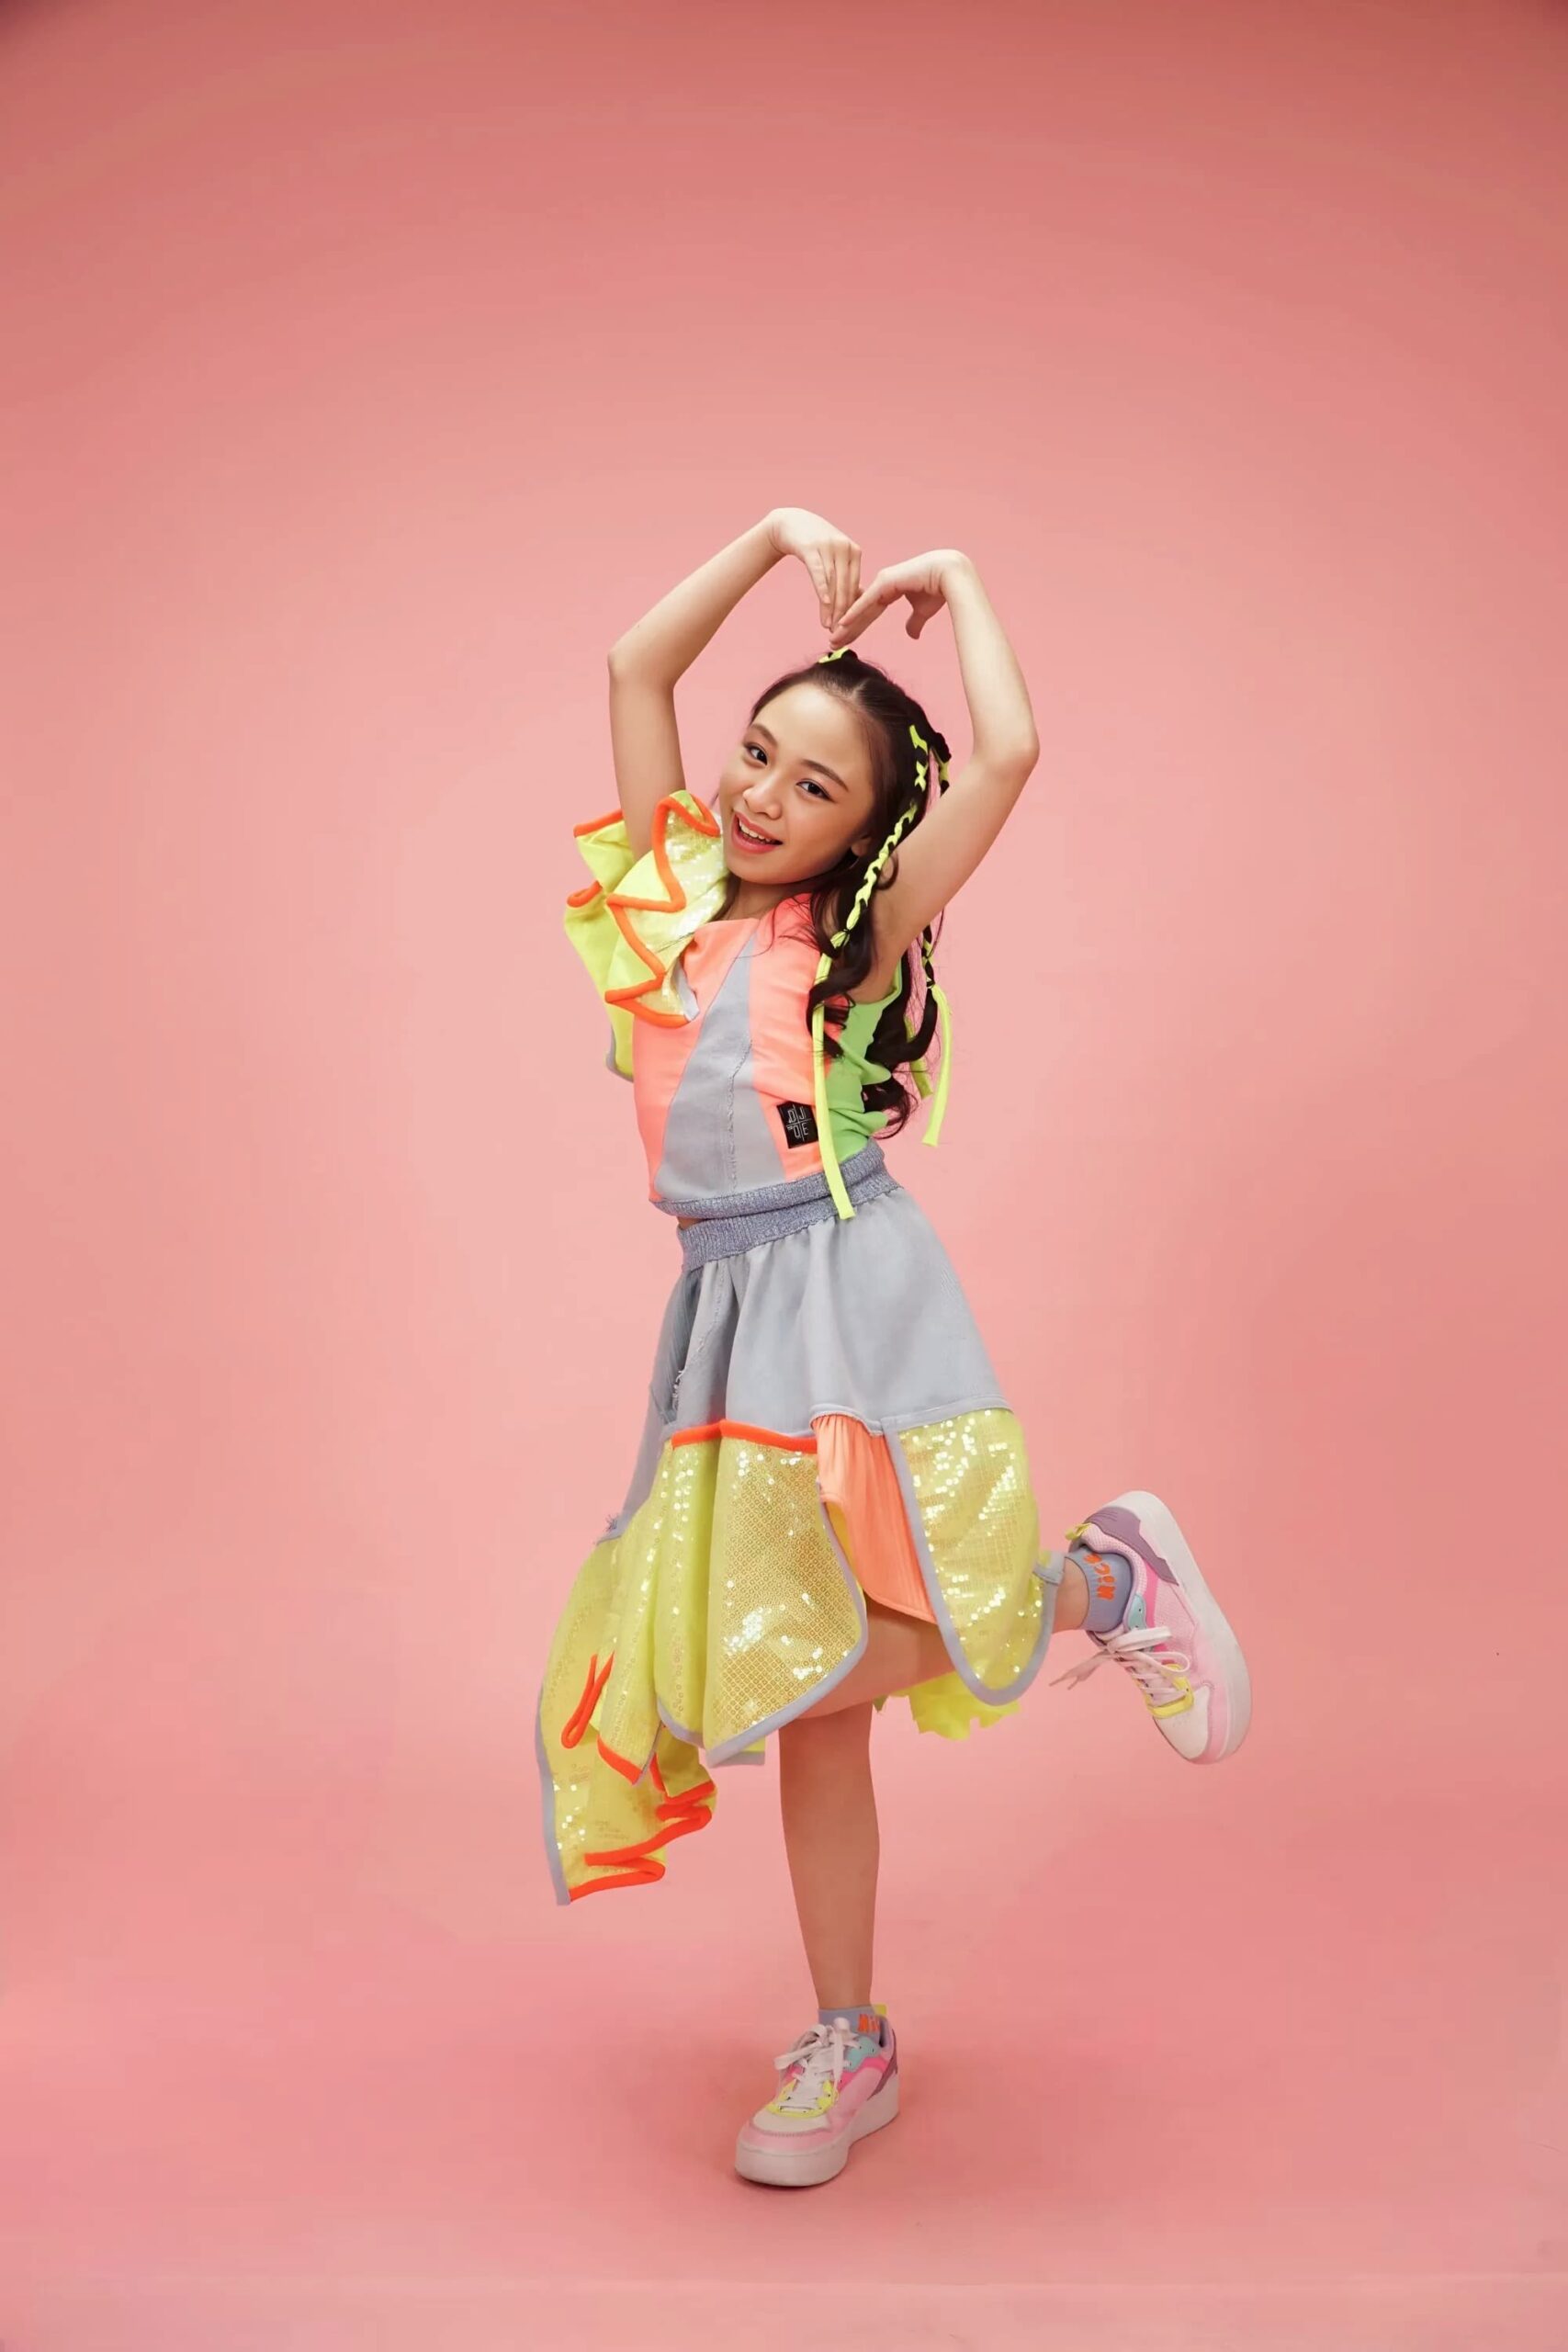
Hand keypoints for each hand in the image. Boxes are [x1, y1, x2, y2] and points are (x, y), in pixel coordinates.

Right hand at [765, 507, 863, 632]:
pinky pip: (818, 571)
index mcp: (854, 551)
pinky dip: (822, 588)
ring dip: (830, 606)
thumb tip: (854, 602)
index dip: (851, 607)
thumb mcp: (833, 557)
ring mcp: (828, 545)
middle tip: (838, 630)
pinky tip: (825, 603)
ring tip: (827, 624)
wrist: (789, 524)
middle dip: (842, 610)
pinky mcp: (811, 547)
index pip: (854, 584)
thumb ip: (843, 575)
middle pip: (845, 585)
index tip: (847, 626)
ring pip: (832, 582)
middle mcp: (844, 547)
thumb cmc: (814, 545)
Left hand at [829, 549, 969, 646]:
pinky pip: (866, 601)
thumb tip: (911, 635)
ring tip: (832, 640)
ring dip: (845, 624)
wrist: (951, 577)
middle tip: (832, 644)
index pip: (869, 612)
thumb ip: (913, 622)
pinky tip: (842, 625)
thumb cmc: (939, 590)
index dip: (857, 626)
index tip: (845, 640)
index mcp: (889, 589)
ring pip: (860, 606)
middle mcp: (882, 584)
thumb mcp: (922, 611)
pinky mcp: (886, 582)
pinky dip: (854, 613)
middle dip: (846, 629)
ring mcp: (883, 581)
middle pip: (860, 610)